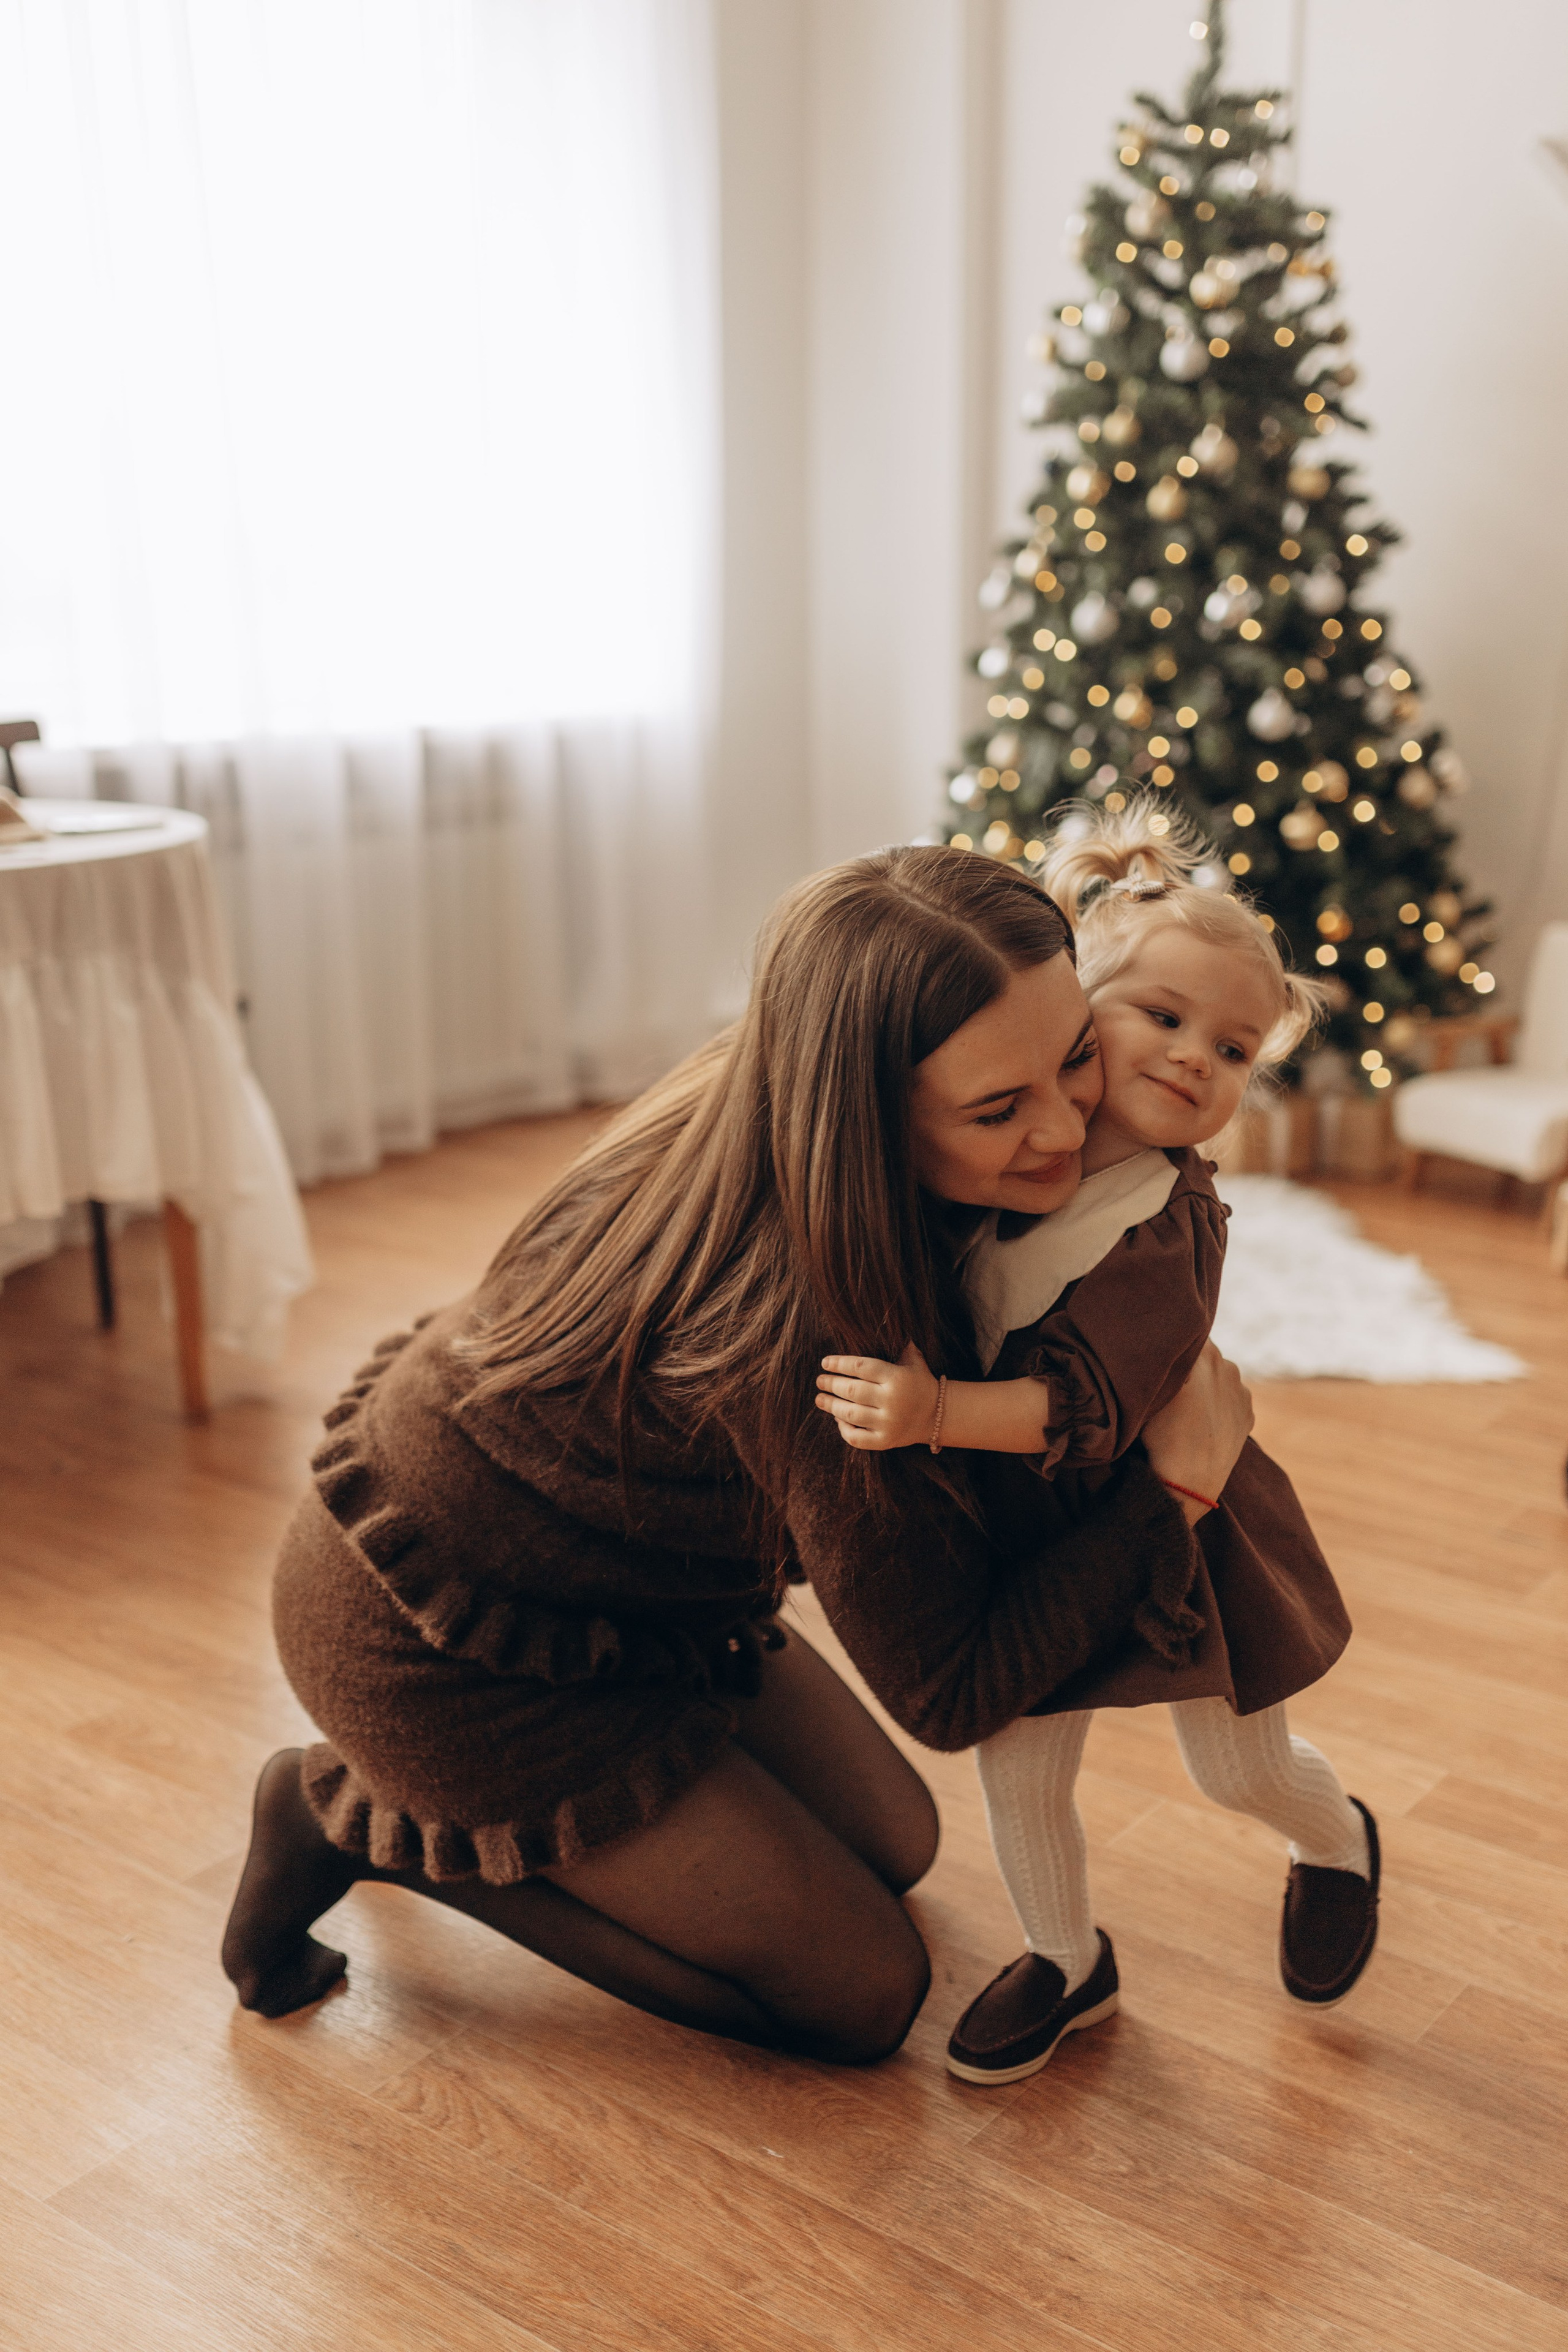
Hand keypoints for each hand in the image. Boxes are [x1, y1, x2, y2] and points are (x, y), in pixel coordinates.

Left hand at [815, 1343, 939, 1451]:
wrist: (939, 1415)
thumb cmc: (921, 1383)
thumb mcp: (915, 1361)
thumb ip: (900, 1345)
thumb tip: (885, 1322)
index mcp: (897, 1378)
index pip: (861, 1367)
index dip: (839, 1364)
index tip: (825, 1362)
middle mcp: (891, 1401)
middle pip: (851, 1390)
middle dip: (831, 1384)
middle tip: (820, 1381)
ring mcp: (888, 1423)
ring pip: (850, 1414)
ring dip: (831, 1405)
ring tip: (820, 1398)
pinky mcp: (885, 1441)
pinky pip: (856, 1438)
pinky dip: (843, 1429)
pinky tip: (837, 1419)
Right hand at [1142, 1342, 1253, 1518]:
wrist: (1189, 1482)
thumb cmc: (1160, 1435)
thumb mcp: (1151, 1390)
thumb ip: (1161, 1362)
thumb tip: (1160, 1343)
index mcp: (1204, 1353)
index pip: (1188, 1333)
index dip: (1173, 1343)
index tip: (1161, 1355)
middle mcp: (1228, 1365)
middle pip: (1204, 1354)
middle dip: (1191, 1365)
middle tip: (1171, 1384)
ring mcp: (1241, 1390)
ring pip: (1218, 1377)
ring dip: (1206, 1384)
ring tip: (1186, 1409)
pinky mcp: (1248, 1413)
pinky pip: (1230, 1398)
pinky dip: (1219, 1404)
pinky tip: (1202, 1422)